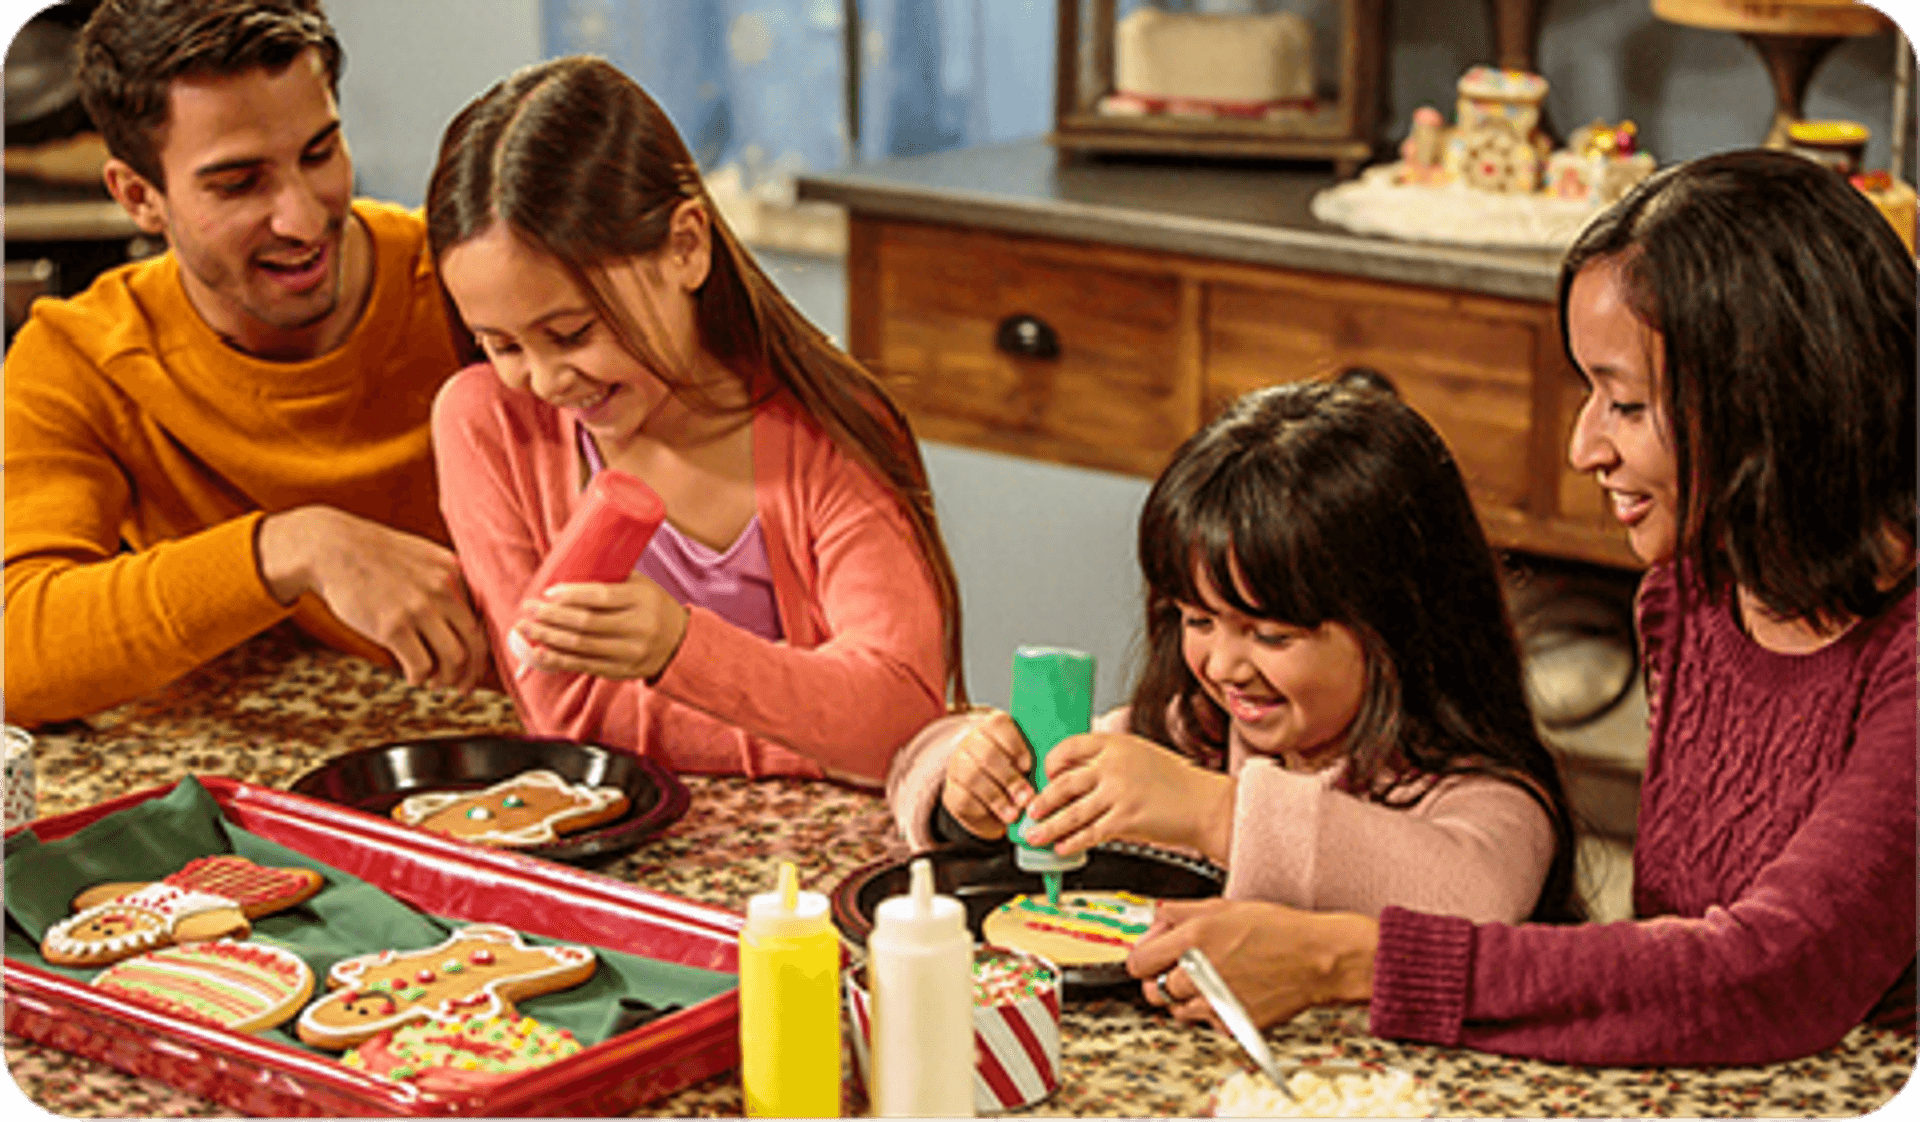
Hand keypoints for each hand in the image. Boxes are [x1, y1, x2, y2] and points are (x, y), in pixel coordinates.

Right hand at [255, 505, 487, 690]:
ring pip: (454, 658)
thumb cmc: (375, 555)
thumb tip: (464, 618)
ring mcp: (419, 608)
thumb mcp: (422, 556)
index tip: (475, 666)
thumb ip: (446, 581)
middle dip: (471, 672)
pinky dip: (420, 678)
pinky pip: (421, 665)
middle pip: (475, 643)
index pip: (482, 620)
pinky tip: (413, 678)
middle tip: (461, 686)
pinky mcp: (393, 627)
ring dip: (446, 679)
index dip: (482, 650)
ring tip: (434, 683)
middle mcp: (443, 589)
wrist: (331, 548)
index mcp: (454, 572)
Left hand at [514, 572, 688, 679]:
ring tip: (524, 629)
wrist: (680, 643)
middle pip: (586, 623)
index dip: (571, 595)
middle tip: (527, 608)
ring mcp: (631, 652)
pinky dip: (558, 660)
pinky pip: (585, 666)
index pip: (601, 596)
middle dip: (551, 617)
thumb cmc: (651, 605)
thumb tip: (564, 558)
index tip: (547, 591)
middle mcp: (638, 627)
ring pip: (581, 646)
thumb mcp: (641, 585)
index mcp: (643, 599)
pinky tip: (539, 653)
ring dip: (547, 638)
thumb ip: (610, 576)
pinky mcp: (622, 671)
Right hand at [940, 710, 1033, 840]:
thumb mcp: (1027, 762)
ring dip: (998, 798)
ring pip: (973, 777)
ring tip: (1015, 813)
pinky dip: (984, 810)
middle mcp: (970, 742)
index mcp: (991, 727)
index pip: (998, 726)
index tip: (1029, 766)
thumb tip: (1050, 772)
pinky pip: (964, 798)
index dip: (1015, 746)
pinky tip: (999, 818)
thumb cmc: (1017, 774)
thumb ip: (1035, 760)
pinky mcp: (951, 792)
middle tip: (1028, 796)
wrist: (991, 799)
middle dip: (1010, 778)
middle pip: (986, 755)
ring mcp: (957, 766)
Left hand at [1022, 732, 1234, 859]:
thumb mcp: (1141, 755)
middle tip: (1029, 811)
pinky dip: (1071, 842)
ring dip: (1048, 826)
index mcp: (1116, 743)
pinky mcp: (1125, 819)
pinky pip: (1089, 833)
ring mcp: (1119, 793)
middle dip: (1041, 800)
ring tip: (1033, 835)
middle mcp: (1113, 765)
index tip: (1045, 776)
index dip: (1051, 763)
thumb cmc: (1176, 782)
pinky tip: (1061, 848)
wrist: (1205, 804)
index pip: (1069, 747)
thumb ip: (1110, 760)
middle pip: (1064, 782)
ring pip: (1071, 812)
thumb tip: (1077, 774)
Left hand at [1127, 898, 1377, 1029]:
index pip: (1137, 963)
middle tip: (1180, 968)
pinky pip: (1208, 1023)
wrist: (1316, 958)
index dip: (1144, 958)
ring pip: (1177, 1011)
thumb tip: (1156, 916)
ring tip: (1208, 980)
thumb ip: (1180, 912)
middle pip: (1153, 991)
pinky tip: (1229, 993)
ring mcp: (1215, 1003)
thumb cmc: (1277, 929)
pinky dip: (1213, 1013)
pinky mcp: (1233, 1023)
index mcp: (1192, 942)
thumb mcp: (1223, 906)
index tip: (1154, 955)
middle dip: (1163, 979)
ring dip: (1186, 998)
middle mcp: (1199, 975)